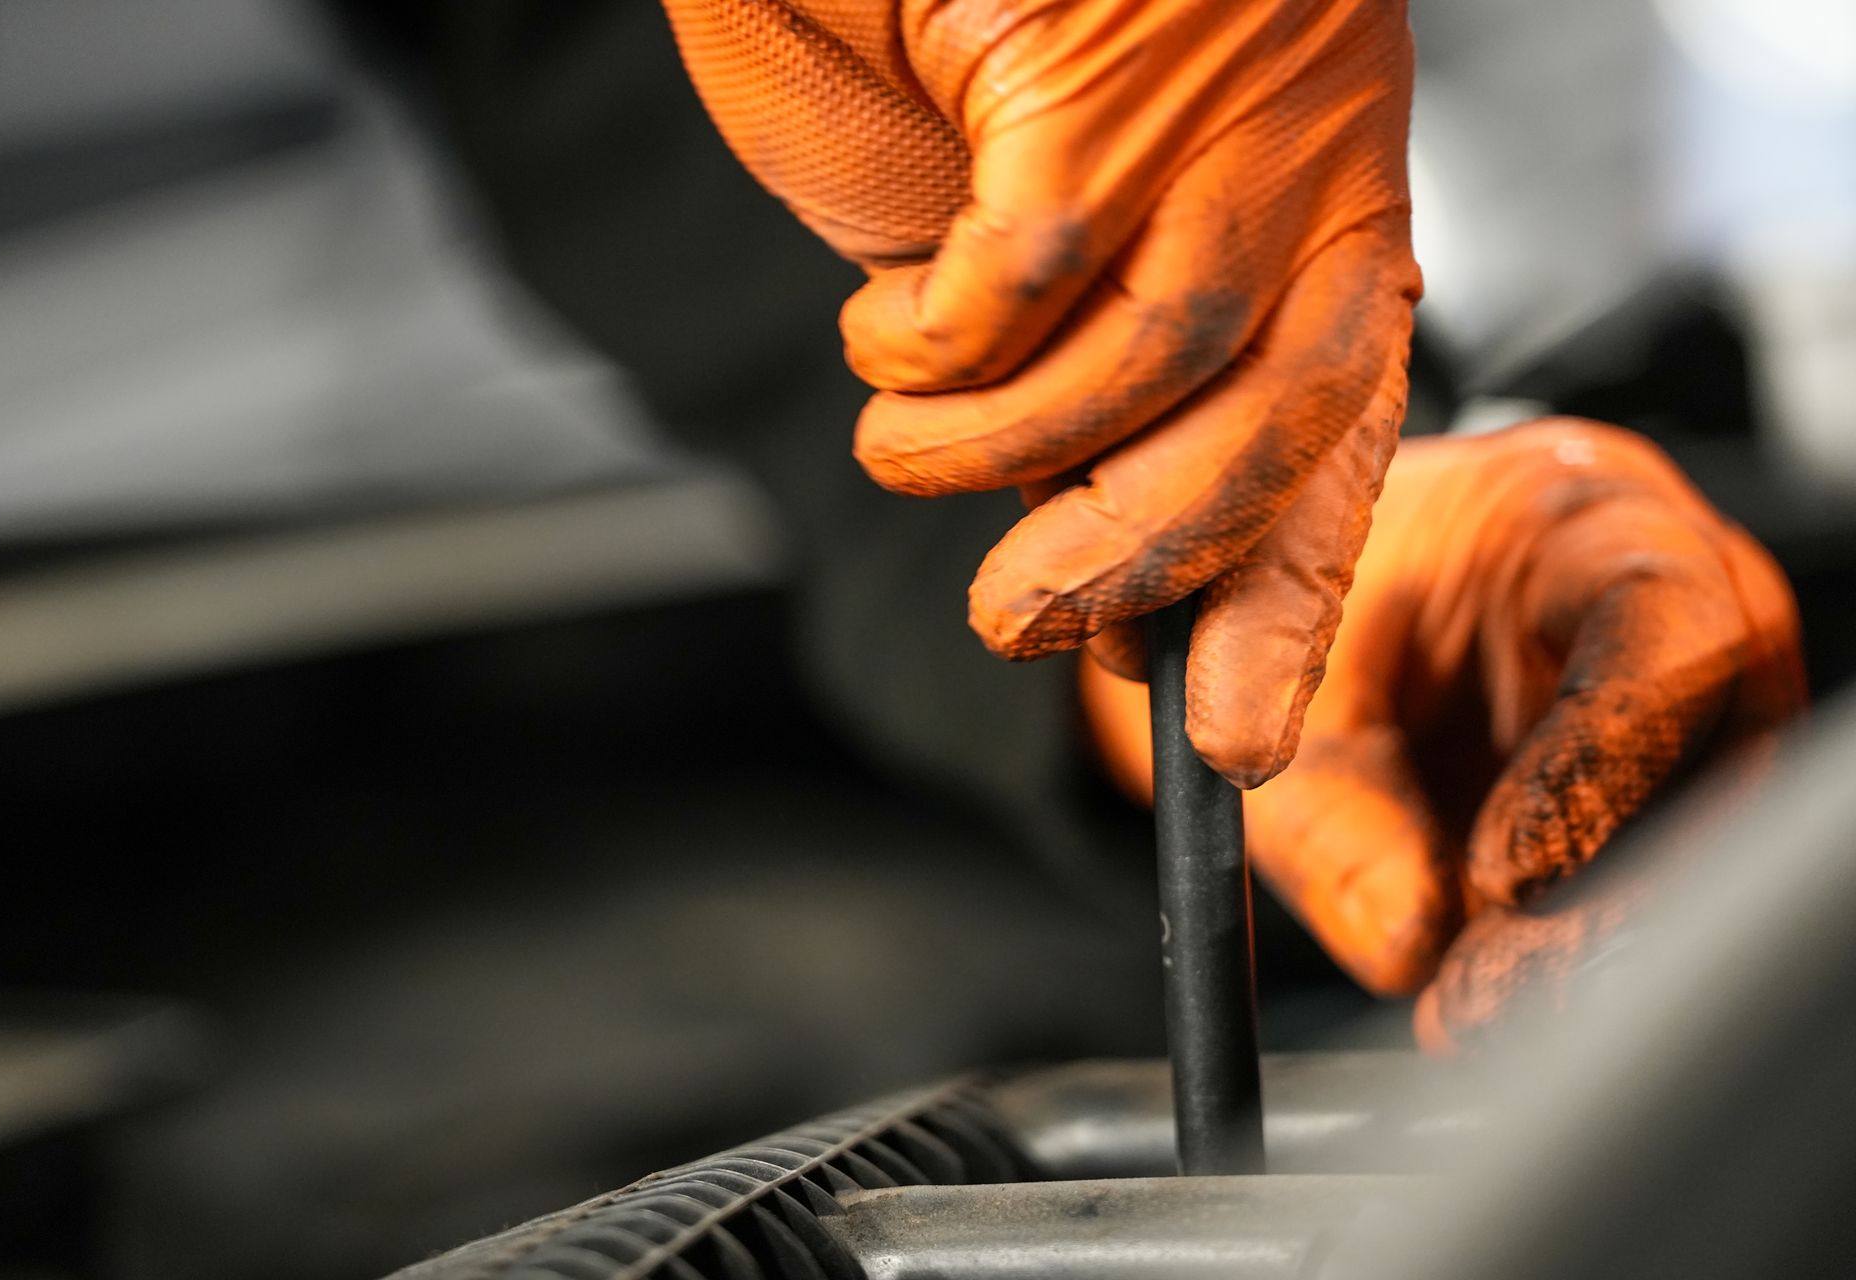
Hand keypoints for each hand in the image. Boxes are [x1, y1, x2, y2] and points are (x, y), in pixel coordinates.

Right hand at [664, 0, 1420, 784]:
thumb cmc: (955, 31)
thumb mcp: (1044, 250)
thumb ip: (1089, 382)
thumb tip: (1099, 562)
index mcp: (1315, 181)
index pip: (1344, 416)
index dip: (1284, 593)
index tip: (1230, 741)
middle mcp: (1298, 136)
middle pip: (1279, 411)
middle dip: (1136, 558)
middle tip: (1016, 623)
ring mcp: (1211, 91)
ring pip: (1150, 361)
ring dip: (990, 455)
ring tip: (896, 444)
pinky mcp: (1095, 55)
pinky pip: (1024, 276)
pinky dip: (925, 348)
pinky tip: (884, 325)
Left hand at [1082, 421, 1805, 1049]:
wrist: (1286, 586)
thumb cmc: (1291, 589)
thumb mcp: (1273, 686)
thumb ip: (1330, 806)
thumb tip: (1415, 940)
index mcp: (1583, 519)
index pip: (1661, 619)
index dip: (1605, 756)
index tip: (1509, 876)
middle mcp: (1668, 610)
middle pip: (1715, 759)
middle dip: (1614, 896)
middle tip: (1502, 989)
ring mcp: (1677, 713)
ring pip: (1697, 841)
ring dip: (1587, 946)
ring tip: (1473, 1007)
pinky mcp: (1648, 800)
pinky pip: (1640, 884)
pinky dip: (1564, 959)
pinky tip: (1484, 1003)